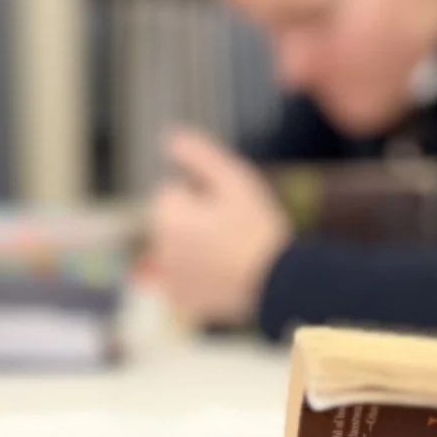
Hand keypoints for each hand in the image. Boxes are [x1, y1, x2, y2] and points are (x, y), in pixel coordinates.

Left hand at [144, 130, 291, 327]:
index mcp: (167, 213)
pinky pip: (184, 280)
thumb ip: (199, 156)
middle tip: (233, 232)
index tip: (229, 210)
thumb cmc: (258, 228)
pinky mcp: (180, 300)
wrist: (278, 284)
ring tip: (232, 255)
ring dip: (196, 248)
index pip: (175, 191)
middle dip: (195, 222)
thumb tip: (170, 136)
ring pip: (179, 249)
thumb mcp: (234, 180)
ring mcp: (168, 277)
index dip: (204, 196)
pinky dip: (198, 277)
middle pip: (174, 221)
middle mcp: (159, 246)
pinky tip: (224, 276)